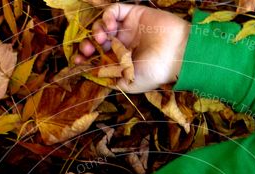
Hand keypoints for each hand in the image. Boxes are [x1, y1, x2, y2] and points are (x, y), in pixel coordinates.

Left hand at [74, 2, 190, 92]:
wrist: (177, 54)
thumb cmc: (155, 72)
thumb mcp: (130, 82)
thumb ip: (112, 78)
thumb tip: (95, 75)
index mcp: (122, 61)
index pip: (98, 57)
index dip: (86, 58)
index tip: (77, 61)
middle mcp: (123, 44)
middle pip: (97, 40)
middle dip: (88, 44)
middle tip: (87, 49)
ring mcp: (128, 28)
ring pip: (104, 24)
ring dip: (97, 29)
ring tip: (102, 37)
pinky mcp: (134, 13)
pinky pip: (115, 10)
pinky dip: (107, 15)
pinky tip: (110, 24)